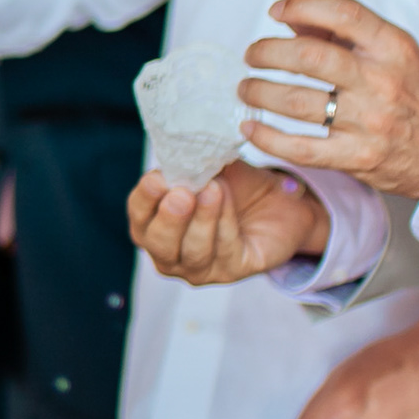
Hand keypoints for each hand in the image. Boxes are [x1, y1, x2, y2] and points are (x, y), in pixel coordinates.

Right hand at [128, 159, 326, 287]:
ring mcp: (199, 268)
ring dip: (202, 219)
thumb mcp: (213, 168)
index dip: (145, 199)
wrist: (280, 202)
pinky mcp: (232, 271)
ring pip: (193, 251)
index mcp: (154, 224)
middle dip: (170, 218)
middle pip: (158, 243)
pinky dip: (225, 222)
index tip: (156, 178)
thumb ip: (194, 163)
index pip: (139, 216)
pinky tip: (228, 200)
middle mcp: (170, 252)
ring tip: (213, 189)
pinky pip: (225, 251)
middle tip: (182, 193)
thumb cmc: (237, 186)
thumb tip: (183, 147)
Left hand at [239, 0, 418, 197]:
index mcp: (394, 49)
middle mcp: (381, 82)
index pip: (344, 14)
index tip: (277, 10)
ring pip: (297, 102)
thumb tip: (296, 20)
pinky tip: (251, 127)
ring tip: (247, 88)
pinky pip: (301, 149)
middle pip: (309, 56)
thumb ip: (350, 36)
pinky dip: (268, 138)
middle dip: (267, 52)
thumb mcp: (401, 54)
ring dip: (260, 92)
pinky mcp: (358, 156)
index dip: (303, 6)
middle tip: (252, 55)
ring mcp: (369, 121)